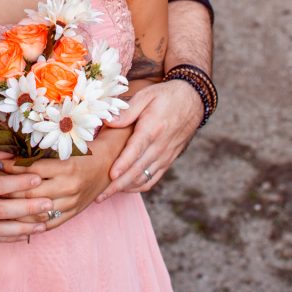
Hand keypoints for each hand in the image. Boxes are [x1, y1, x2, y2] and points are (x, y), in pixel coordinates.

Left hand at [1, 127, 127, 228]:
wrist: (109, 165)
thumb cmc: (84, 151)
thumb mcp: (66, 147)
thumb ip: (41, 151)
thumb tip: (8, 150)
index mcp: (67, 167)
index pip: (31, 170)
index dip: (10, 167)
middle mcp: (69, 187)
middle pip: (29, 191)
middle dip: (4, 187)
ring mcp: (71, 203)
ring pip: (35, 210)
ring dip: (12, 207)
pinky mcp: (72, 214)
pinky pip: (47, 223)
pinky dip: (29, 224)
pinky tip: (12, 221)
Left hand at [97, 80, 202, 200]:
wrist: (193, 101)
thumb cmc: (166, 96)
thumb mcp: (146, 95)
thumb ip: (127, 111)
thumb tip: (108, 122)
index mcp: (153, 129)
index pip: (136, 150)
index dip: (123, 164)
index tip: (111, 175)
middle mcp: (160, 146)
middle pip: (137, 170)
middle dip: (118, 185)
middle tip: (99, 196)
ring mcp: (165, 156)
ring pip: (144, 178)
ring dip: (125, 188)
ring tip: (106, 195)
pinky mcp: (168, 160)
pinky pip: (153, 179)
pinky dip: (138, 186)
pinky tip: (124, 188)